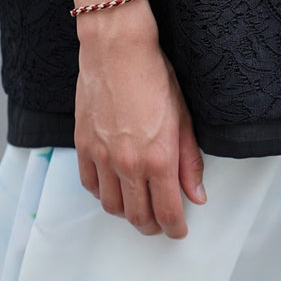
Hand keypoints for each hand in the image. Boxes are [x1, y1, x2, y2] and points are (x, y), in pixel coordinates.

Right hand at [73, 0, 205, 239]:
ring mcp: (102, 157)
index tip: (179, 230)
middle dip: (152, 226)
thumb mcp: (183, 117)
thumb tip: (198, 194)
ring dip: (127, 213)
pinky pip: (90, 185)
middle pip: (138, 216)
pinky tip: (114, 186)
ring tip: (138, 206)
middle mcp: (129, 164)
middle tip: (161, 222)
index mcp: (159, 159)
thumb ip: (190, 161)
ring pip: (112, 206)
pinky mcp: (83, 146)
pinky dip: (102, 193)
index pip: (168, 212)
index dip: (175, 228)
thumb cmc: (154, 76)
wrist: (118, 50)